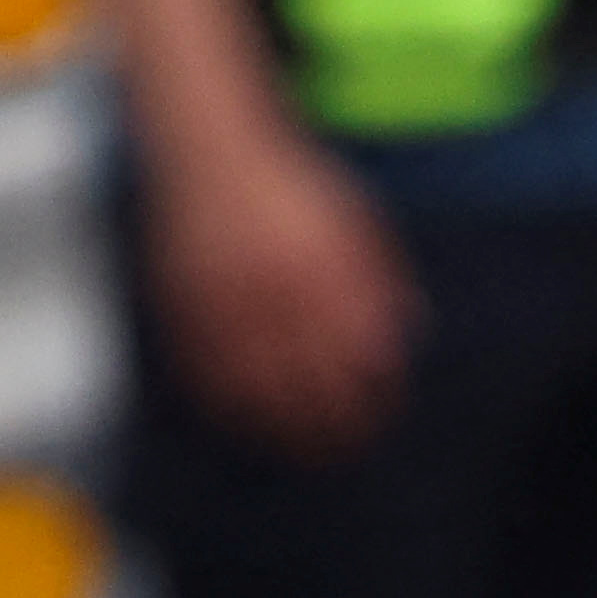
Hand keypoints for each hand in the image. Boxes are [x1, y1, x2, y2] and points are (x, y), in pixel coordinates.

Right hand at [146, 110, 411, 453]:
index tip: (386, 411)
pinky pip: (208, 377)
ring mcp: (223, 301)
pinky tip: (253, 423)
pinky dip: (231, 408)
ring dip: (286, 430)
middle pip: (312, 381)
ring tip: (306, 450)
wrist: (210, 148)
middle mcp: (272, 286)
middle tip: (351, 442)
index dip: (377, 392)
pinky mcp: (185, 310)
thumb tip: (411, 331)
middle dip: (337, 423)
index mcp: (321, 262)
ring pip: (259, 391)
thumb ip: (383, 269)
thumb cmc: (290, 184)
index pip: (359, 350)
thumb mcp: (352, 213)